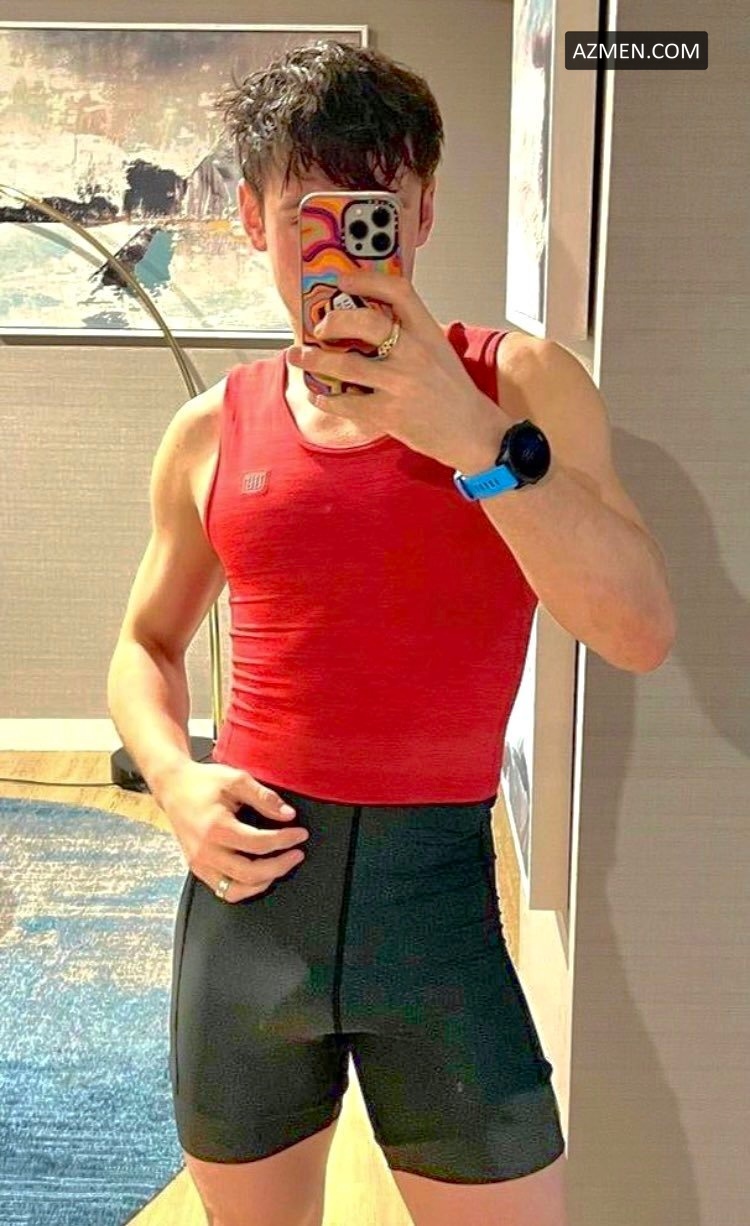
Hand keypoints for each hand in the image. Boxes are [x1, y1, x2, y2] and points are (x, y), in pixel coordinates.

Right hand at [158, 761, 309, 903]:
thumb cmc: (203, 782)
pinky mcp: (197, 868)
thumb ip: (264, 797)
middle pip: (250, 873)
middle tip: (297, 854)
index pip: (259, 843)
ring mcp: (199, 863)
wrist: (174, 787)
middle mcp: (206, 850)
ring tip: (280, 866)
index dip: (285, 840)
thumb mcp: (236, 779)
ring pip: (236, 890)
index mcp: (216, 827)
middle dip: (280, 866)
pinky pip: (224, 891)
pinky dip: (245, 888)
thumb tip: (288, 814)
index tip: (300, 834)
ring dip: (263, 882)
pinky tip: (259, 875)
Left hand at [287, 268, 507, 471]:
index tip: (344, 281)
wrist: (473, 432)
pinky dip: (326, 398)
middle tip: (318, 327)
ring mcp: (400, 384)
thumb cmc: (454, 393)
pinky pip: (346, 402)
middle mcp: (414, 353)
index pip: (398, 290)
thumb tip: (367, 321)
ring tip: (299, 356)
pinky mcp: (388, 414)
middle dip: (332, 321)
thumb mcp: (438, 351)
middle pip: (364, 322)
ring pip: (345, 365)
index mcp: (428, 332)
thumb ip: (409, 334)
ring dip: (314, 360)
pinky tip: (319, 394)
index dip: (367, 280)